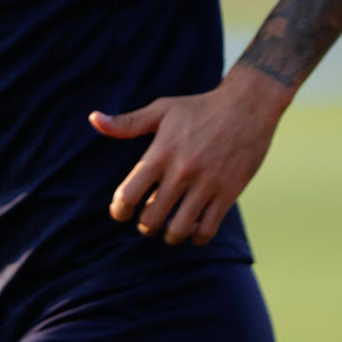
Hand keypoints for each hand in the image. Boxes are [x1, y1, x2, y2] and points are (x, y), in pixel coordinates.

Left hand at [89, 69, 292, 245]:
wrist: (248, 105)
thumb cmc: (200, 107)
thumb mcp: (163, 110)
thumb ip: (128, 122)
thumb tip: (93, 119)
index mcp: (161, 152)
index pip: (128, 195)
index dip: (119, 211)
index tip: (123, 212)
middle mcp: (182, 171)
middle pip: (151, 219)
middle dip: (145, 226)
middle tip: (150, 220)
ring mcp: (207, 183)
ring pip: (178, 230)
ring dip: (171, 234)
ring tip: (172, 227)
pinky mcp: (229, 192)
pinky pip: (207, 229)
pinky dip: (197, 236)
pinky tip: (195, 226)